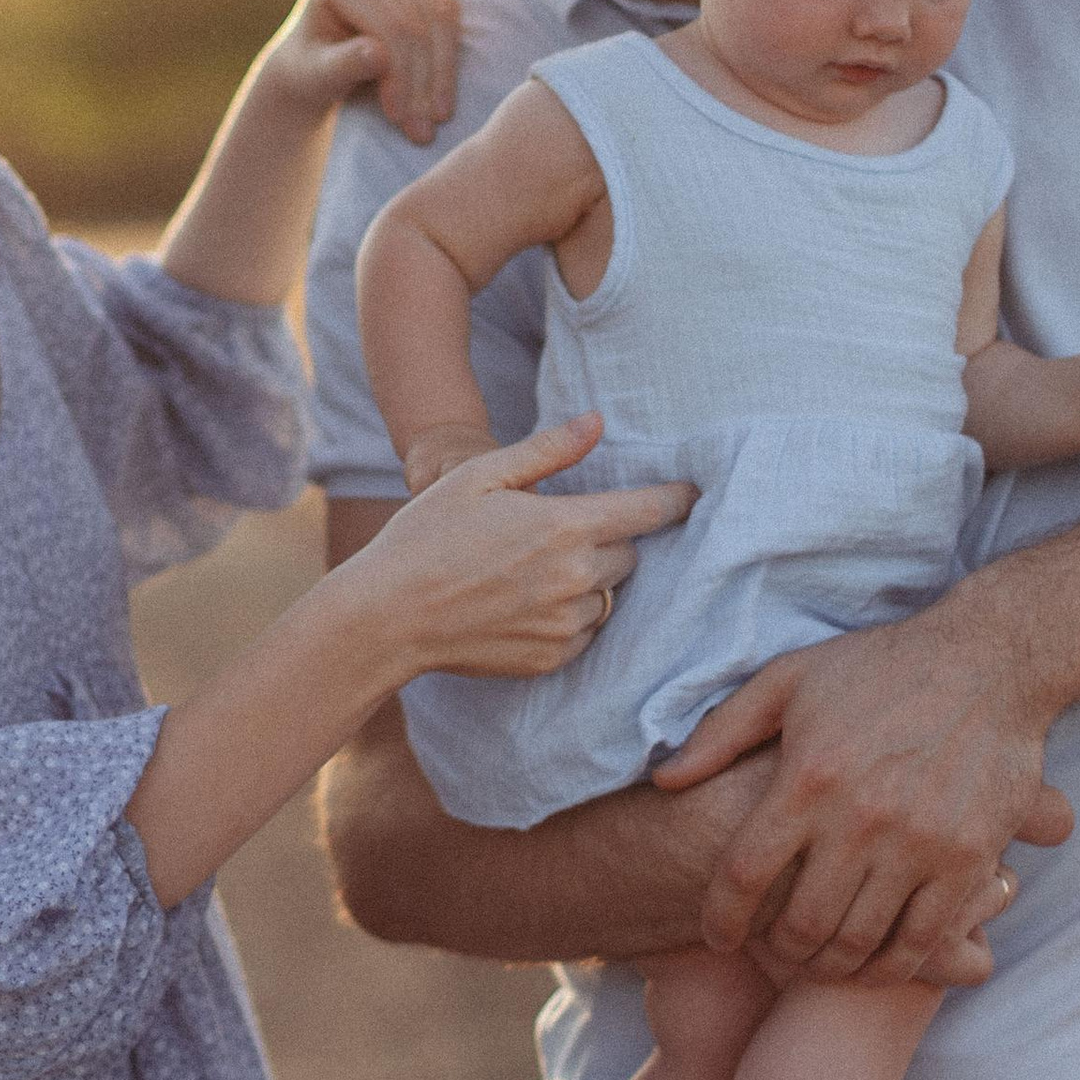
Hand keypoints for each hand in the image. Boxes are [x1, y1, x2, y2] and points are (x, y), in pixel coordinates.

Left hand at [255, 0, 461, 142]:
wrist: (320, 60)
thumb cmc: (313, 69)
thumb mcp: (317, 76)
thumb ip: (342, 64)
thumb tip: (378, 55)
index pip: (390, 24)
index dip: (402, 75)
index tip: (402, 120)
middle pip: (417, 21)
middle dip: (423, 80)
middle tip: (423, 130)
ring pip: (441, 16)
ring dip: (442, 73)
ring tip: (436, 118)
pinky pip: (451, 13)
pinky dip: (449, 56)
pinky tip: (441, 92)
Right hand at [351, 414, 694, 683]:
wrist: (389, 616)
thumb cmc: (427, 535)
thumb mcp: (480, 476)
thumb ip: (548, 451)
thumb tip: (598, 422)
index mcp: (565, 525)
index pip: (647, 511)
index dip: (674, 500)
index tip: (691, 494)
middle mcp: (576, 578)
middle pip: (629, 554)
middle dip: (609, 540)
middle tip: (562, 533)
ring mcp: (566, 623)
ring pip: (608, 595)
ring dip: (590, 581)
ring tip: (536, 572)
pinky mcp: (553, 658)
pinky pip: (587, 632)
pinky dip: (571, 617)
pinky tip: (528, 604)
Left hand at [653, 593, 1073, 977]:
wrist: (992, 661)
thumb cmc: (882, 668)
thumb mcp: (791, 679)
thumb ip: (722, 732)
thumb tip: (666, 782)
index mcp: (808, 776)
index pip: (744, 874)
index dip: (721, 918)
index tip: (717, 934)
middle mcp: (860, 817)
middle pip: (801, 923)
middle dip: (777, 951)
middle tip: (774, 949)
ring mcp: (919, 843)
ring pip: (858, 942)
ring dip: (829, 966)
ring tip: (818, 959)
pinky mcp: (968, 858)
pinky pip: (922, 940)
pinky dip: (890, 966)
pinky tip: (874, 962)